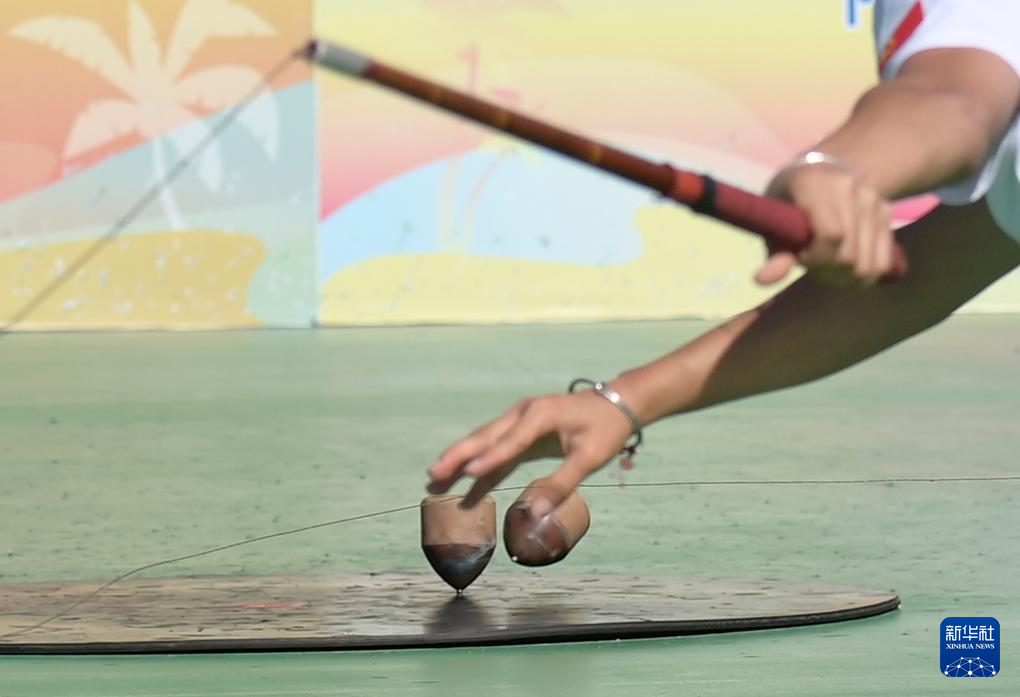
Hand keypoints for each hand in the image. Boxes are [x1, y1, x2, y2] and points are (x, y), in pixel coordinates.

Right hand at [427, 389, 634, 511]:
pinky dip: (481, 466)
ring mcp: (520, 421)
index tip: (466, 473)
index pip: (510, 441)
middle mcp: (524, 413)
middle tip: (433, 474)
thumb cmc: (605, 429)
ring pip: (484, 442)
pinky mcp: (522, 432)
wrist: (615, 405)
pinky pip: (496, 450)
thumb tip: (535, 513)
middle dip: (458, 456)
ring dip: (461, 460)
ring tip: (435, 480)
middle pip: (485, 437)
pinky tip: (464, 485)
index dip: (489, 458)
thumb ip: (562, 484)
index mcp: (540, 415)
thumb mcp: (589, 458)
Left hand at [757, 160, 893, 286]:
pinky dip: (865, 273)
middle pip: (849, 256)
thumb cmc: (789, 200)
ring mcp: (872, 199)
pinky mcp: (886, 211)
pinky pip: (882, 261)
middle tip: (813, 262)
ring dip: (846, 276)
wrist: (824, 170)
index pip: (831, 236)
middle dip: (828, 271)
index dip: (816, 258)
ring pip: (868, 264)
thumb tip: (762, 280)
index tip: (801, 255)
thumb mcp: (774, 222)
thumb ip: (775, 252)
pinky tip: (848, 265)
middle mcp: (849, 187)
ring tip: (829, 262)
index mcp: (814, 184)